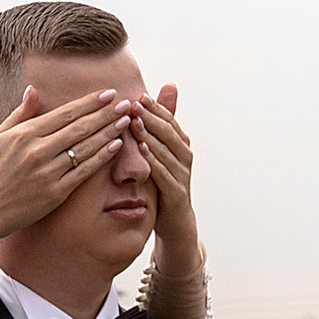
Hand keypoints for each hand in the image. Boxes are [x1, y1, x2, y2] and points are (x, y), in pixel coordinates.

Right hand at [0, 86, 132, 254]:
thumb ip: (19, 114)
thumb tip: (32, 90)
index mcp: (25, 135)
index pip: (65, 113)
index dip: (89, 103)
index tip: (108, 93)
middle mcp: (37, 151)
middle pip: (80, 128)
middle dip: (105, 114)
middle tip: (125, 103)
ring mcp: (48, 173)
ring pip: (85, 148)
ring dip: (109, 132)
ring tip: (125, 120)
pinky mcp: (56, 193)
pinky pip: (84, 171)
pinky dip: (102, 157)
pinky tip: (116, 146)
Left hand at [139, 84, 193, 246]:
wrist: (175, 222)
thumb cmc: (164, 184)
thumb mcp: (160, 155)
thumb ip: (157, 131)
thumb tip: (153, 104)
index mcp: (181, 145)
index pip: (169, 120)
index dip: (155, 108)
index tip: (139, 96)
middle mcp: (185, 157)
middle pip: (168, 132)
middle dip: (151, 117)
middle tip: (134, 104)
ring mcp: (182, 175)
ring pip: (166, 150)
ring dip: (150, 135)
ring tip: (134, 122)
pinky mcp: (175, 193)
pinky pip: (164, 173)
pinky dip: (153, 160)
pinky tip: (141, 150)